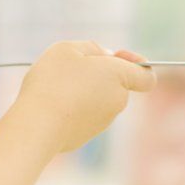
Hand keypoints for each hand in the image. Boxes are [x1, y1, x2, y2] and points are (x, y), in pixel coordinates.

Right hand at [11, 41, 155, 152]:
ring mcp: (102, 122)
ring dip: (81, 91)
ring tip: (54, 87)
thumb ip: (92, 47)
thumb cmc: (53, 81)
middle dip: (97, 74)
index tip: (116, 56)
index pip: (146, 76)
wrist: (37, 124)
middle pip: (115, 84)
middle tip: (69, 67)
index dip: (137, 64)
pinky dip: (70, 108)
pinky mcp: (84, 137)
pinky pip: (80, 116)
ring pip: (96, 100)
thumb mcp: (68, 48)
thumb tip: (105, 57)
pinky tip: (50, 104)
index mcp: (119, 76)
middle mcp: (117, 101)